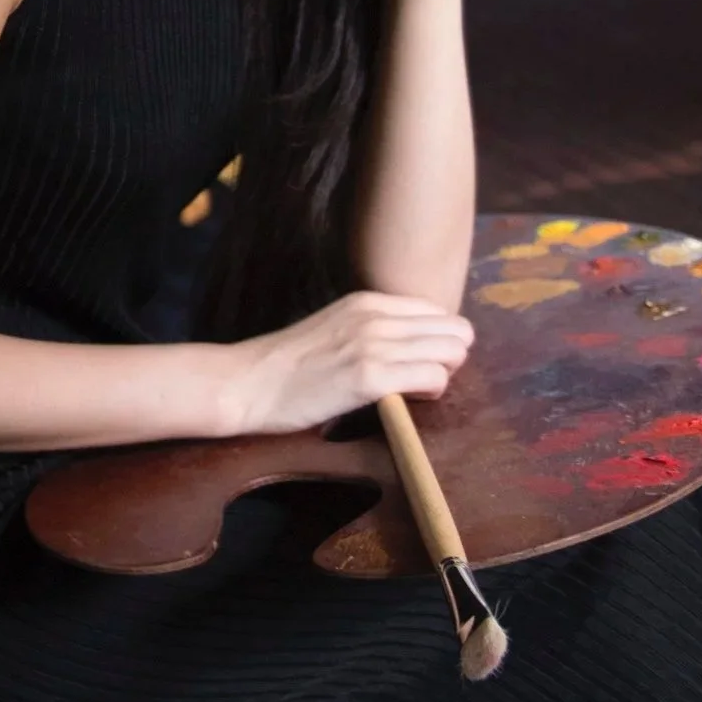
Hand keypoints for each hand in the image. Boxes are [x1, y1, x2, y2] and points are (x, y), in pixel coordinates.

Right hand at [227, 290, 473, 435]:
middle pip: (453, 329)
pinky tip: (409, 401)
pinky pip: (432, 378)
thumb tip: (412, 345)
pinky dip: (432, 392)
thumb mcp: (335, 327)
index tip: (421, 361)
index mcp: (369, 301)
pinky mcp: (370, 377)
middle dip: (451, 356)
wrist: (248, 381)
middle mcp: (377, 316)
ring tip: (417, 391)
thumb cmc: (288, 363)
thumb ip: (372, 328)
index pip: (437, 311)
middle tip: (426, 378)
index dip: (438, 340)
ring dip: (445, 375)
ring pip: (450, 352)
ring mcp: (374, 345)